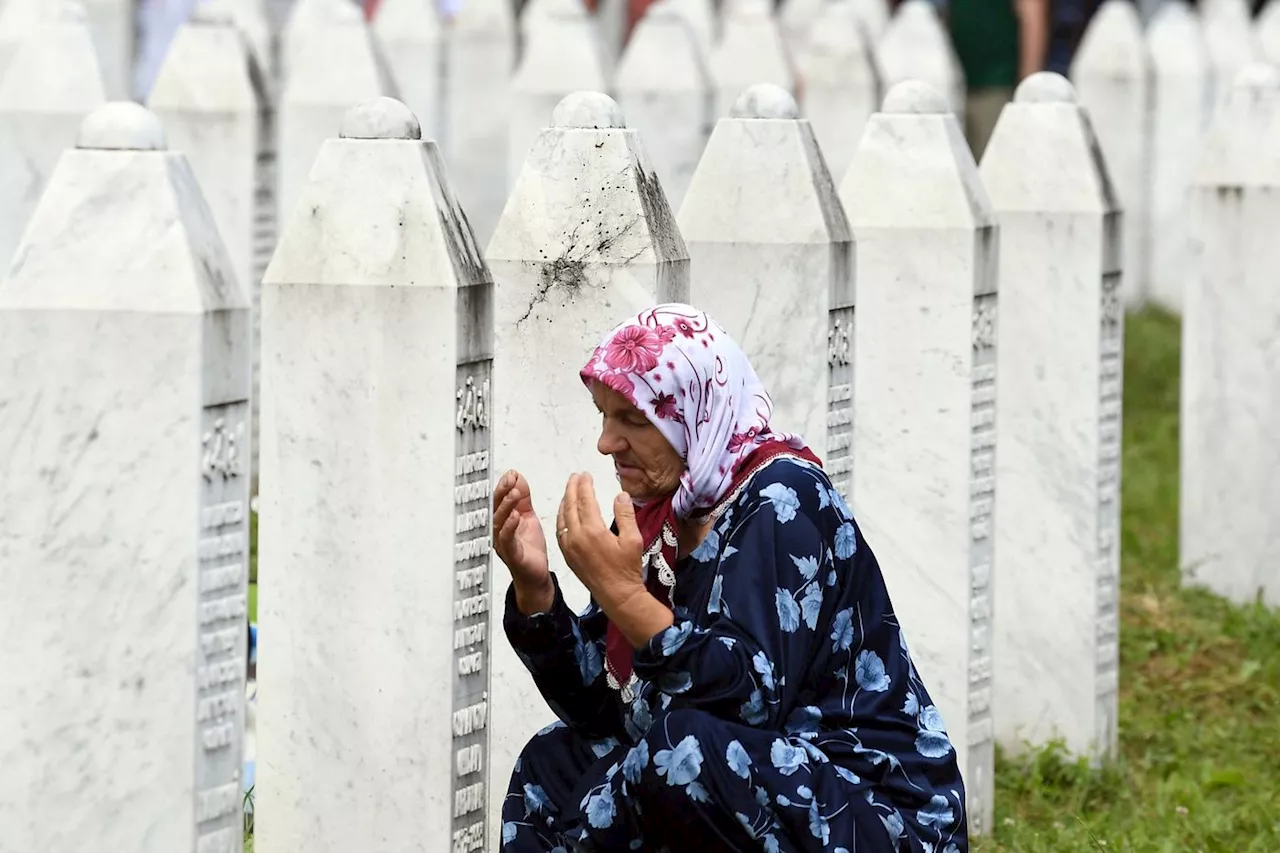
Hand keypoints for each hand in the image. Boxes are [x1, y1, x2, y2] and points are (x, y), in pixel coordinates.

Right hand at [493, 470, 552, 614]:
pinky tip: (516, 516)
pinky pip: (507, 539)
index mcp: (502, 521)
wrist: (536, 574)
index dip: (503, 486)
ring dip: (506, 506)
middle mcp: (498, 531)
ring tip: (514, 493)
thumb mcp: (527, 516)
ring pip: (499, 522)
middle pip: (495, 508)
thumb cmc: (529, 548)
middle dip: (502, 492)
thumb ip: (522, 498)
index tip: (511, 474)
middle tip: (510, 480)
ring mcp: (502, 543)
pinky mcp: (511, 554)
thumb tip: (516, 476)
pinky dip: (510, 526)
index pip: (499, 500)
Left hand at [555, 473, 644, 609]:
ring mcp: (569, 547)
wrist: (617, 595)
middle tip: (575, 477)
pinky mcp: (568, 555)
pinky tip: (565, 514)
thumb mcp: (633, 539)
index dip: (584, 485)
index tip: (585, 475)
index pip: (585, 500)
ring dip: (564, 501)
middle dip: (572, 489)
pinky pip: (560, 531)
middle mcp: (577, 537)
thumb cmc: (627, 568)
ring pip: (562, 518)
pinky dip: (561, 518)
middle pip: (570, 506)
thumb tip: (620, 495)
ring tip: (569, 491)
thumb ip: (625, 515)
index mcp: (593, 530)